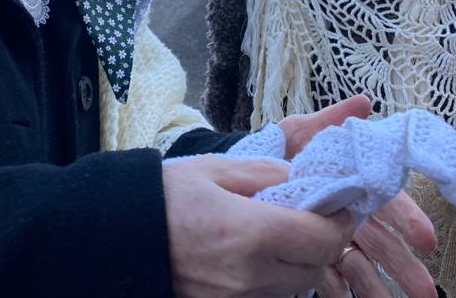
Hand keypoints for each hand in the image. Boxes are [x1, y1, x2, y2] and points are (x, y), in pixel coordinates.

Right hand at [164, 154, 353, 297]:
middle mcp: (250, 274)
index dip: (339, 221)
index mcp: (251, 232)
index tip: (337, 205)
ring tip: (284, 235)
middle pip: (317, 269)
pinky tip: (258, 255)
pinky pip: (268, 297)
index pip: (323, 238)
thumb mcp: (213, 169)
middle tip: (314, 218)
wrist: (116, 237)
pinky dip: (275, 278)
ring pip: (296, 288)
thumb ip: (264, 172)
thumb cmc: (163, 198)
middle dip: (323, 243)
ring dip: (300, 263)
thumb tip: (301, 178)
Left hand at [280, 97, 435, 297]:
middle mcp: (348, 217)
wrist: (241, 179)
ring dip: (378, 286)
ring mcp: (332, 241)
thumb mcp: (301, 134)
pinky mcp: (312, 262)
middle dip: (404, 266)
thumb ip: (330, 121)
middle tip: (424, 290)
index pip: (387, 203)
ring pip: (361, 266)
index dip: (408, 219)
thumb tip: (363, 102)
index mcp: (352, 188)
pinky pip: (330, 281)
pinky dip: (340, 290)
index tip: (425, 239)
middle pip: (382, 243)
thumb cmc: (280, 155)